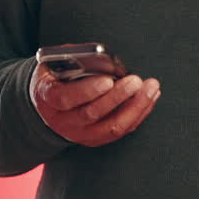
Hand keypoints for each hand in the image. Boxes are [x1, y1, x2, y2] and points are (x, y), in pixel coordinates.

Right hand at [29, 63, 160, 146]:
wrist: (48, 103)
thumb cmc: (57, 76)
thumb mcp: (56, 63)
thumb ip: (75, 59)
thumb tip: (103, 59)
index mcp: (47, 97)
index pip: (65, 98)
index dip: (88, 90)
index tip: (108, 80)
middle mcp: (62, 120)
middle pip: (92, 114)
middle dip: (117, 97)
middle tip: (136, 81)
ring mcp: (79, 133)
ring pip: (111, 127)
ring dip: (135, 107)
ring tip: (151, 88)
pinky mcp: (95, 139)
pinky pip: (120, 131)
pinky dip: (138, 114)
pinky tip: (150, 97)